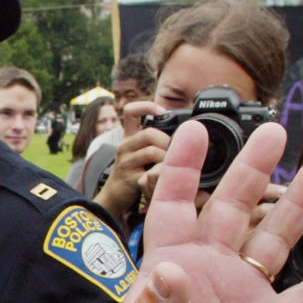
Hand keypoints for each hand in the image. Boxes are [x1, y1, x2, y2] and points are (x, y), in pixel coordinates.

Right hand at [94, 102, 169, 219]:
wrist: (115, 195)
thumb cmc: (135, 171)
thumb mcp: (141, 151)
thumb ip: (157, 140)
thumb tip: (188, 132)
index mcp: (129, 136)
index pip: (131, 111)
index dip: (147, 106)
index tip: (162, 112)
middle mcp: (125, 146)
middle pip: (149, 133)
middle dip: (167, 142)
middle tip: (174, 152)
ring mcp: (126, 162)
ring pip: (152, 151)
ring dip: (167, 158)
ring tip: (170, 166)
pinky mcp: (130, 178)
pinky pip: (152, 172)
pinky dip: (163, 174)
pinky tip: (165, 178)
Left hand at [103, 121, 302, 302]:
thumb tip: (168, 271)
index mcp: (170, 266)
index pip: (172, 206)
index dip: (183, 168)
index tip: (196, 130)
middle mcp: (209, 272)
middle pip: (232, 209)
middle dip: (251, 171)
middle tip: (274, 131)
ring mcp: (242, 296)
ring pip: (274, 240)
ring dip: (295, 208)